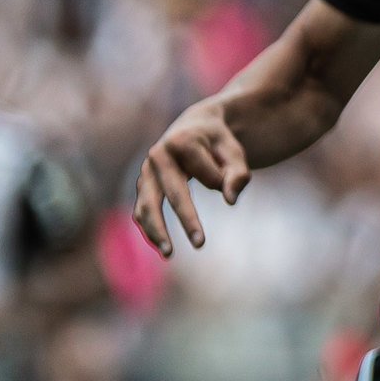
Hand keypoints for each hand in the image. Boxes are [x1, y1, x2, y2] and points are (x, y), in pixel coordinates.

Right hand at [133, 99, 250, 256]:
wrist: (194, 126)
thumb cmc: (218, 141)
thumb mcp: (234, 151)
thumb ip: (238, 173)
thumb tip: (231, 201)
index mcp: (181, 141)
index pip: (206, 174)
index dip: (221, 179)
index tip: (227, 174)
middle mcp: (158, 155)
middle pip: (172, 193)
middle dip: (187, 219)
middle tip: (201, 244)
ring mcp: (146, 171)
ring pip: (147, 205)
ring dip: (156, 231)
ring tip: (169, 254)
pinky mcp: (142, 185)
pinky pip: (141, 210)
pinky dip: (148, 229)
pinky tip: (161, 246)